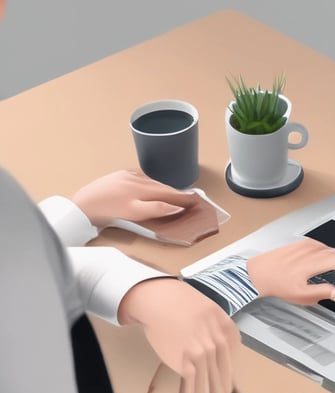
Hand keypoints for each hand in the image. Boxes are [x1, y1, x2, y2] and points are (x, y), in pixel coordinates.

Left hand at [72, 170, 198, 227]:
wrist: (80, 206)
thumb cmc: (106, 212)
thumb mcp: (135, 214)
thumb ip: (157, 209)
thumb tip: (176, 207)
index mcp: (141, 186)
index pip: (168, 192)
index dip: (182, 197)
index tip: (195, 200)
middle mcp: (135, 178)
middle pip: (160, 186)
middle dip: (174, 192)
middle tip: (187, 198)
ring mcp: (125, 176)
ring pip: (150, 182)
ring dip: (162, 189)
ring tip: (171, 195)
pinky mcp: (117, 177)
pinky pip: (139, 179)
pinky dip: (149, 185)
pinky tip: (149, 189)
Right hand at [118, 278, 240, 392]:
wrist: (159, 299)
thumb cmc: (180, 302)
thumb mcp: (209, 311)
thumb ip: (217, 330)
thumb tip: (216, 348)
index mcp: (228, 331)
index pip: (230, 362)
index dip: (227, 381)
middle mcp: (219, 344)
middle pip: (221, 377)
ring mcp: (204, 356)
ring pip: (208, 386)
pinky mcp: (187, 363)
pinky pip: (191, 388)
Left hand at [246, 239, 334, 304]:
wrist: (257, 273)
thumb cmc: (276, 284)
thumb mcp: (301, 295)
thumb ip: (325, 293)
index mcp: (314, 262)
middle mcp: (313, 250)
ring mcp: (308, 245)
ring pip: (334, 252)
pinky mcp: (303, 243)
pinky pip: (324, 249)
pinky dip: (334, 257)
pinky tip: (334, 266)